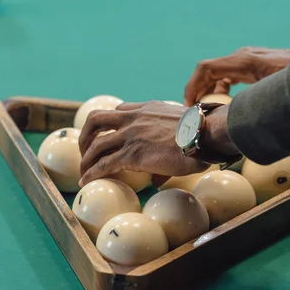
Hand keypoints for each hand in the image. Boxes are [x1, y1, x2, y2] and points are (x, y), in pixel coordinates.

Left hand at [78, 101, 237, 186]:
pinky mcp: (132, 154)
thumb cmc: (203, 133)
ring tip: (84, 170)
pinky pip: (104, 164)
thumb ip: (170, 141)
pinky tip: (86, 180)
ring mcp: (131, 135)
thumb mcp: (182, 127)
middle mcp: (134, 118)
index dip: (110, 124)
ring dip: (86, 158)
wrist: (205, 135)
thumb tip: (161, 171)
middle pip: (96, 120)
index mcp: (147, 109)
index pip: (120, 110)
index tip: (108, 135)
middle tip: (87, 151)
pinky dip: (92, 172)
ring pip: (96, 145)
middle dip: (86, 136)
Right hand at [183, 24, 289, 105]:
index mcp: (244, 61)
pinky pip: (227, 75)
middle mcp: (241, 57)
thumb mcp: (277, 92)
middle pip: (207, 72)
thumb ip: (256, 102)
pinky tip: (224, 104)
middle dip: (196, 92)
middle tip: (193, 114)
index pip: (206, 68)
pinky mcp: (251, 65)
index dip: (192, 87)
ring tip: (205, 112)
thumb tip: (236, 121)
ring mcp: (246, 60)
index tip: (188, 106)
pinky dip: (219, 89)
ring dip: (207, 91)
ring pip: (216, 74)